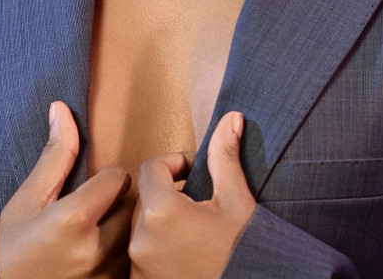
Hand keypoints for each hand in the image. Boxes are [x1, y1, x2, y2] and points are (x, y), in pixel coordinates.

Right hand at [0, 101, 132, 278]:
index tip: (91, 186)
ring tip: (99, 231)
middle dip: (117, 202)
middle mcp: (94, 250)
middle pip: (131, 206)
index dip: (105, 177)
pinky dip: (122, 254)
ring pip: (134, 235)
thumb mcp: (29, 197)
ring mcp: (104, 275)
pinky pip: (131, 263)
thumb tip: (61, 108)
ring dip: (123, 228)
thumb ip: (55, 154)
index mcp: (73, 220)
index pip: (118, 178)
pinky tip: (100, 253)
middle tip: (97, 208)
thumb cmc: (10, 245)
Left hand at [129, 111, 256, 278]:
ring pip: (143, 225)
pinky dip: (160, 246)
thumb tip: (230, 119)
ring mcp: (138, 265)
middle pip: (146, 196)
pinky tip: (187, 250)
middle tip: (200, 202)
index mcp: (161, 212)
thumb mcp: (238, 202)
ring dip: (164, 220)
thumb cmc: (243, 254)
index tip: (195, 172)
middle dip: (170, 192)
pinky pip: (143, 252)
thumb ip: (225, 157)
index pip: (150, 167)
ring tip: (195, 228)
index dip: (174, 163)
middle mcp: (141, 239)